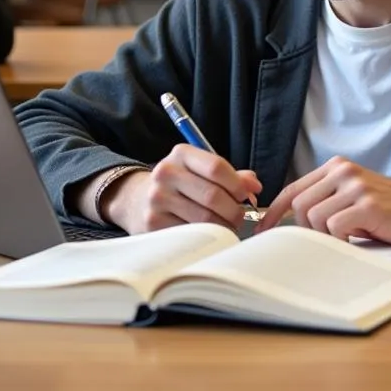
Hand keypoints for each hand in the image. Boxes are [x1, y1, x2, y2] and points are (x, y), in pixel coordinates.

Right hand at [103, 145, 260, 234]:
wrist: (136, 199)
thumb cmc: (179, 184)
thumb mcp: (199, 170)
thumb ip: (230, 175)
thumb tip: (254, 185)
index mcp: (181, 154)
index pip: (216, 167)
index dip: (238, 184)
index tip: (247, 195)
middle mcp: (166, 173)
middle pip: (213, 196)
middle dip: (234, 210)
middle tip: (239, 216)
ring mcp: (157, 199)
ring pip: (204, 218)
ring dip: (224, 226)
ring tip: (226, 225)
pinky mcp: (153, 223)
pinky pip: (191, 234)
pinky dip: (207, 236)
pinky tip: (209, 233)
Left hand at [256, 156, 390, 244]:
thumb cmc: (388, 209)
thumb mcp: (352, 197)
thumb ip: (326, 201)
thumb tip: (294, 222)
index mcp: (336, 167)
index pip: (293, 188)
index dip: (275, 211)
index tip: (263, 230)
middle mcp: (343, 171)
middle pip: (300, 204)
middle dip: (305, 229)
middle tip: (321, 242)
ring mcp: (355, 186)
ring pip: (315, 217)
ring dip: (325, 235)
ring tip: (345, 238)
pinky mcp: (367, 204)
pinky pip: (335, 227)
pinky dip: (339, 240)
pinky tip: (356, 240)